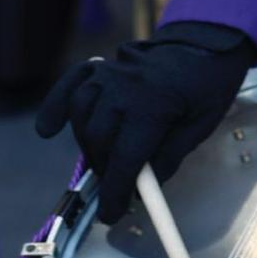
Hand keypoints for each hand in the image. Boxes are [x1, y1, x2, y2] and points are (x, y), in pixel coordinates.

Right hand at [35, 22, 256, 223]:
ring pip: (82, 116)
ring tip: (104, 160)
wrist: (204, 43)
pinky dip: (56, 106)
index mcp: (155, 105)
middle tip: (117, 189)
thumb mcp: (200, 127)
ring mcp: (110, 73)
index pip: (125, 158)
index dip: (116, 192)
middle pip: (99, 140)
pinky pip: (71, 85)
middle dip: (105, 172)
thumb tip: (144, 188)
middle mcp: (126, 88)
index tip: (112, 214)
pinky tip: (49, 128)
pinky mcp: (101, 65)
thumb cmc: (207, 87)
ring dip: (88, 145)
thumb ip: (169, 157)